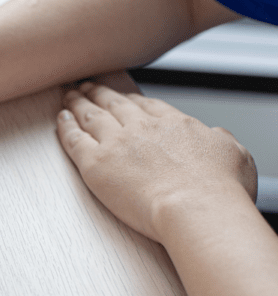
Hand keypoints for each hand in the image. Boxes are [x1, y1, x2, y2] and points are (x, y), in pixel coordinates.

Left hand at [57, 82, 256, 241]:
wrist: (196, 208)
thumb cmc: (219, 189)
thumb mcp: (234, 153)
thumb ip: (220, 140)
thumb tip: (216, 136)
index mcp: (173, 123)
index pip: (145, 104)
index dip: (129, 98)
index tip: (122, 95)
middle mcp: (141, 127)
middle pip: (114, 103)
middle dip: (99, 92)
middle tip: (87, 87)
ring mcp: (115, 143)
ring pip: (90, 115)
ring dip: (78, 103)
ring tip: (69, 96)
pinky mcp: (95, 163)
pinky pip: (73, 139)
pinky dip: (64, 126)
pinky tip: (60, 119)